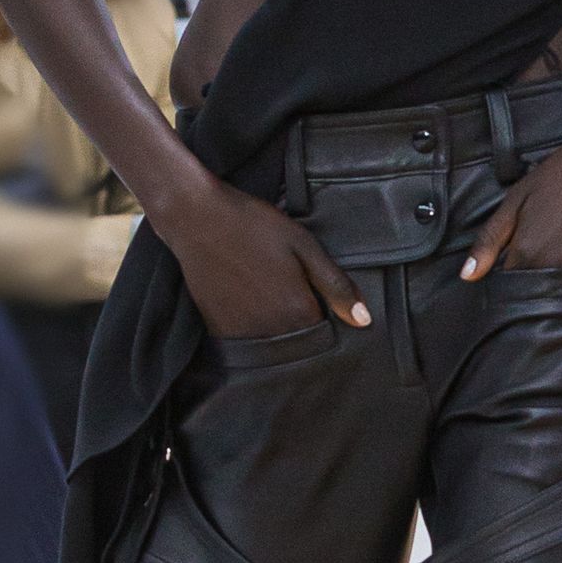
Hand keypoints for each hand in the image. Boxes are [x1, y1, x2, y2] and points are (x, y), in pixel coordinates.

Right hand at [164, 174, 371, 341]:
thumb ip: (335, 285)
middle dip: (302, 326)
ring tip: (267, 292)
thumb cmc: (254, 225)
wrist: (196, 218)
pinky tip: (247, 298)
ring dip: (277, 329)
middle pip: (299, 343)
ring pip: (272, 345)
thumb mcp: (304, 246)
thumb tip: (364, 321)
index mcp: (298, 311)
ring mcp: (242, 333)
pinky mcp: (218, 329)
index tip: (318, 295)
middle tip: (288, 289)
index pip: (326, 334)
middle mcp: (271, 330)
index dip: (327, 316)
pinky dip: (252, 328)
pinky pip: (245, 341)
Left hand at [460, 108, 561, 276]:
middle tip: (544, 242)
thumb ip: (490, 240)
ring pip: (559, 292)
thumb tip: (467, 276)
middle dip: (529, 279)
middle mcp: (553, 271)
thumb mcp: (517, 199)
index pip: (505, 286)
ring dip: (555, 279)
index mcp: (526, 255)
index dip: (505, 274)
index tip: (511, 260)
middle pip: (532, 293)